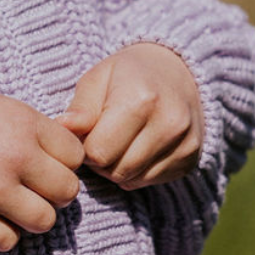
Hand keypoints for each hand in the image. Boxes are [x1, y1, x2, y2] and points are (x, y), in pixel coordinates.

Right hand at [0, 84, 84, 252]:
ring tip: (13, 207)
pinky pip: (8, 240)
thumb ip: (28, 124)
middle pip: (66, 191)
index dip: (62, 161)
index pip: (75, 154)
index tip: (45, 162)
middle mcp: (14, 157)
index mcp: (22, 123)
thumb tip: (66, 143)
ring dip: (31, 217)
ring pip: (44, 221)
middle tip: (33, 188)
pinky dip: (1, 234)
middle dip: (53, 192)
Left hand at [59, 44, 203, 190]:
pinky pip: (150, 182)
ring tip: (119, 141)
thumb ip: (80, 108)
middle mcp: (170, 124)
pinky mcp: (191, 160)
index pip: (98, 152)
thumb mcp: (98, 78)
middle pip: (116, 171)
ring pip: (132, 180)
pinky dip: (137, 171)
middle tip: (102, 136)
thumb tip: (63, 128)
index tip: (89, 131)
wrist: (178, 72)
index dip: (85, 146)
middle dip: (101, 160)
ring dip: (117, 168)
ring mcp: (185, 144)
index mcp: (142, 100)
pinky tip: (138, 147)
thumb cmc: (128, 74)